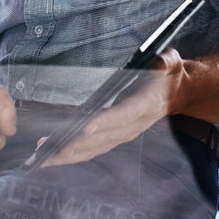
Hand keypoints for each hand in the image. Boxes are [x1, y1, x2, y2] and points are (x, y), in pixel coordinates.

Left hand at [41, 49, 185, 167]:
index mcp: (145, 106)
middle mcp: (133, 125)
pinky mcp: (115, 137)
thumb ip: (166, 61)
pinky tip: (51, 156)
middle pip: (103, 138)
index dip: (106, 122)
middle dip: (77, 144)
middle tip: (53, 149)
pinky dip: (72, 154)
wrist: (176, 94)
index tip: (85, 127)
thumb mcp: (170, 63)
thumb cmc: (168, 76)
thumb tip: (160, 62)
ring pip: (94, 148)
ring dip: (68, 154)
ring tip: (43, 157)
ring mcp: (123, 134)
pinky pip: (92, 149)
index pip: (123, 115)